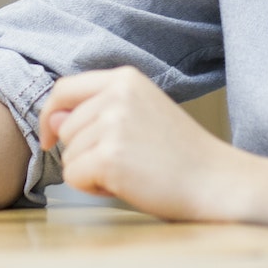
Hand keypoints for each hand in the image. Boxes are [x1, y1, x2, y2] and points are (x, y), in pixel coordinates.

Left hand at [38, 67, 252, 220]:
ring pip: (68, 155)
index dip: (50, 115)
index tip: (49, 137)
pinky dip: (93, 188)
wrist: (218, 182)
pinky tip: (127, 185)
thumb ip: (96, 113)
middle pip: (65, 129)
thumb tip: (53, 121)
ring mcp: (113, 124)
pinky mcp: (110, 156)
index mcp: (125, 78)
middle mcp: (116, 94)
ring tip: (133, 172)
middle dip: (84, 153)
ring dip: (91, 172)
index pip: (64, 89)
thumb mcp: (140, 117)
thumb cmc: (181, 155)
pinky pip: (74, 177)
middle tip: (128, 161)